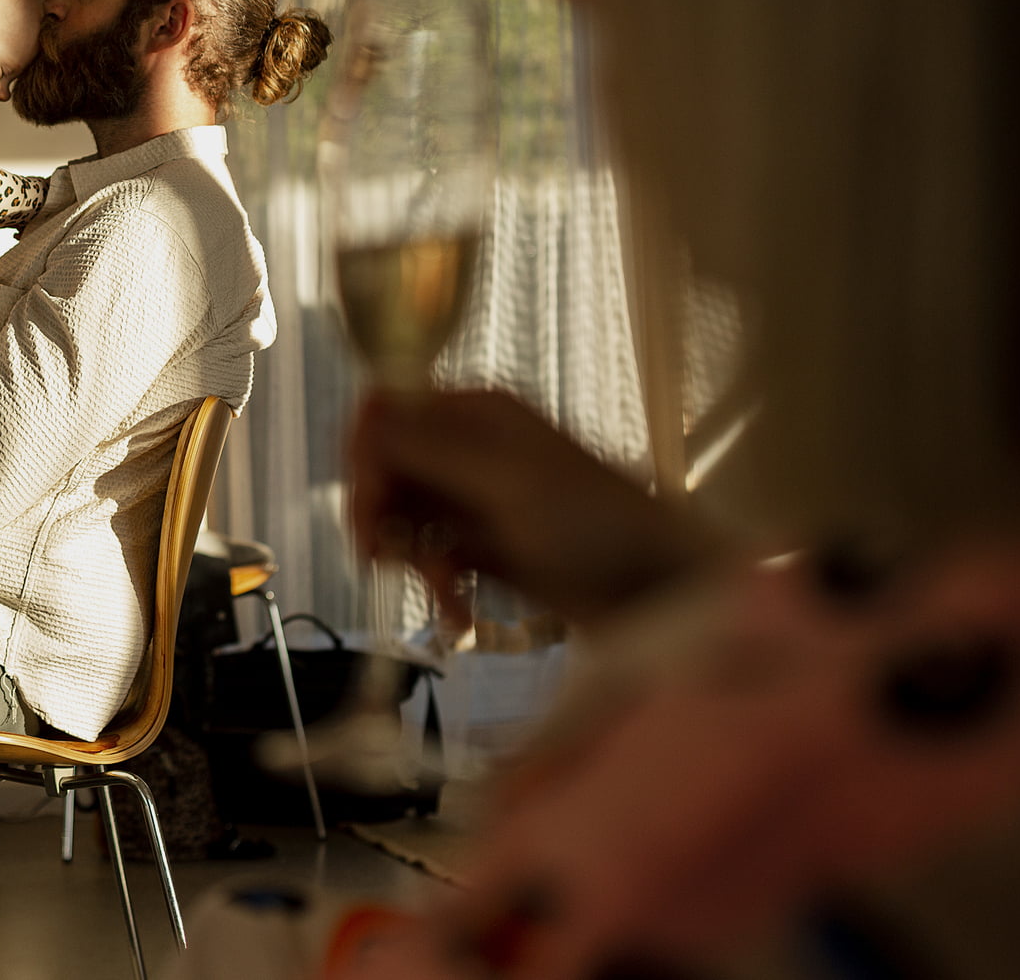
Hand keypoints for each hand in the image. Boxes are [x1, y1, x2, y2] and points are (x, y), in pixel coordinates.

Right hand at [350, 389, 721, 625]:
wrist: (657, 591)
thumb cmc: (591, 523)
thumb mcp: (504, 478)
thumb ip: (427, 448)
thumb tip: (362, 414)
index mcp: (472, 413)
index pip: (385, 412)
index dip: (365, 453)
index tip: (369, 501)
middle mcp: (466, 448)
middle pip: (385, 468)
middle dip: (379, 512)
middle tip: (377, 555)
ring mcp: (474, 500)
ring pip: (403, 517)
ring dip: (410, 555)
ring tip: (441, 589)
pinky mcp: (482, 548)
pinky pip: (431, 557)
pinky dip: (437, 582)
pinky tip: (457, 608)